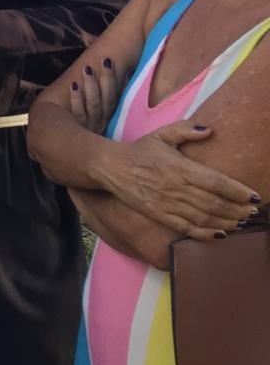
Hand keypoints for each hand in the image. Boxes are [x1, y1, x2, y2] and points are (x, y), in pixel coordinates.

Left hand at [69, 58, 121, 134]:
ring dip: (91, 86)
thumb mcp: (98, 120)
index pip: (116, 99)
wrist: (69, 153)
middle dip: (107, 80)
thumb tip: (123, 77)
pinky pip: (77, 114)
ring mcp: (89, 126)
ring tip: (87, 69)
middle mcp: (101, 122)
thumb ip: (107, 101)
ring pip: (93, 105)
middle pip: (107, 100)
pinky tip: (73, 85)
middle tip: (105, 61)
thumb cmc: (83, 131)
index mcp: (108, 119)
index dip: (120, 84)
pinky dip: (76, 100)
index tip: (124, 69)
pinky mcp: (75, 130)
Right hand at [95, 122, 261, 237]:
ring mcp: (167, 203)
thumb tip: (209, 129)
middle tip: (253, 212)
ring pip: (204, 217)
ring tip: (242, 223)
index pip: (216, 182)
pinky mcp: (158, 215)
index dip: (238, 191)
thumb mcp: (161, 135)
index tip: (255, 197)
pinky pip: (186, 228)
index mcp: (179, 167)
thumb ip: (185, 130)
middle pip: (214, 203)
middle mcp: (175, 187)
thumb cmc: (139, 150)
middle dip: (238, 210)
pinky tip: (219, 235)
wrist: (110, 167)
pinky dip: (205, 234)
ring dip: (226, 222)